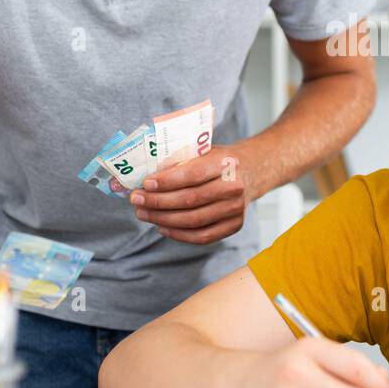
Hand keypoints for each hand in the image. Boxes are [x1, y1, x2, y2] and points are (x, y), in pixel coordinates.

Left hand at [131, 144, 258, 244]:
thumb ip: (181, 160)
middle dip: (158, 202)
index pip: (193, 174)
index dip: (167, 181)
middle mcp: (234, 187)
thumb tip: (147, 177)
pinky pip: (202, 236)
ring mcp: (235, 209)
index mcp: (226, 162)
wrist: (252, 171)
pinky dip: (179, 234)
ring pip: (193, 220)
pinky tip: (162, 227)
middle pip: (190, 200)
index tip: (145, 184)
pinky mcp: (234, 225)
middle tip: (136, 200)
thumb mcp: (204, 151)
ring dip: (163, 219)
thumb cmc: (220, 160)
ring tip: (143, 213)